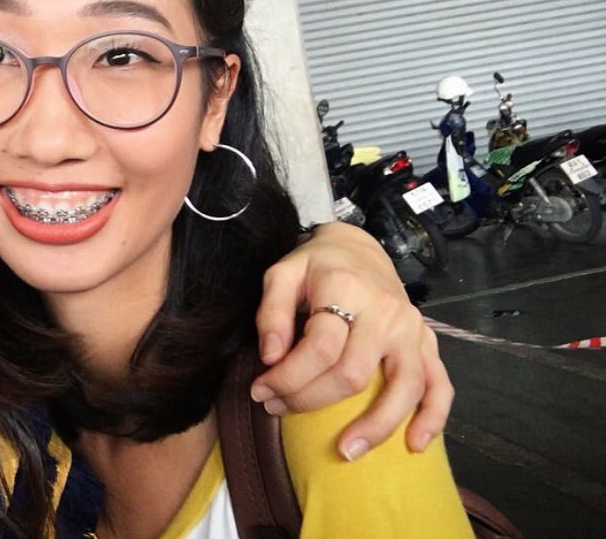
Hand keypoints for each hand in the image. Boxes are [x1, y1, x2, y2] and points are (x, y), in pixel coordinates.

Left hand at [248, 222, 452, 459]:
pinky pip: (440, 384)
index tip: (260, 390)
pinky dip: (433, 417)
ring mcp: (411, 329)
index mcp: (347, 289)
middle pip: (353, 374)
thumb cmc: (316, 264)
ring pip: (403, 387)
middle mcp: (386, 312)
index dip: (287, 376)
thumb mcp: (282, 273)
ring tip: (346, 451)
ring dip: (376, 426)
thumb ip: (271, 312)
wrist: (358, 248)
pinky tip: (415, 444)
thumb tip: (270, 357)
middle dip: (311, 401)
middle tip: (279, 409)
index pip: (319, 347)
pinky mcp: (427, 342)